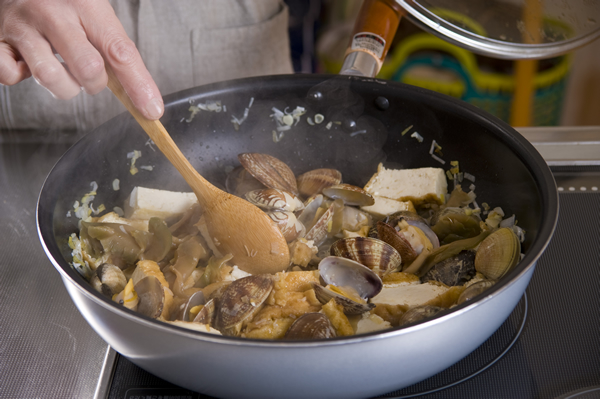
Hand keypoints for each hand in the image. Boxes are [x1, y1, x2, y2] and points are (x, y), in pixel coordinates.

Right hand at [0, 0, 163, 119]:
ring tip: (61, 72)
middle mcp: (52, 12)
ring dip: (63, 87)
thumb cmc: (63, 5)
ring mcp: (22, 25)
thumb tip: (145, 100)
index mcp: (86, 5)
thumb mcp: (95, 16)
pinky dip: (21, 78)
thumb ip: (115, 52)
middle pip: (87, 67)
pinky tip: (27, 64)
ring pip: (50, 77)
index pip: (120, 52)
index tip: (152, 110)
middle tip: (89, 76)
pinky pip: (9, 75)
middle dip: (94, 84)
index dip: (138, 85)